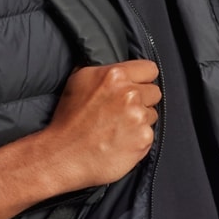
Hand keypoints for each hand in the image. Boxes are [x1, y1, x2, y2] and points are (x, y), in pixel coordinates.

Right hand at [38, 60, 160, 190]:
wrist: (64, 155)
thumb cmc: (68, 121)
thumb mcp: (78, 81)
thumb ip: (100, 70)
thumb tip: (109, 63)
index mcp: (115, 75)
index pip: (149, 69)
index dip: (142, 79)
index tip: (136, 87)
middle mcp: (129, 94)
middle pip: (154, 92)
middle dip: (142, 100)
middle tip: (122, 112)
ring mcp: (138, 117)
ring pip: (152, 114)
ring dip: (140, 121)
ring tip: (117, 129)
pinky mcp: (143, 139)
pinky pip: (149, 135)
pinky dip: (138, 139)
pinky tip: (120, 142)